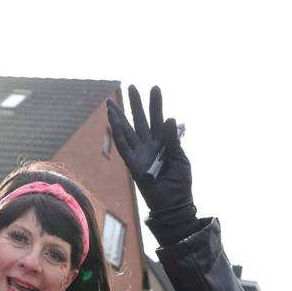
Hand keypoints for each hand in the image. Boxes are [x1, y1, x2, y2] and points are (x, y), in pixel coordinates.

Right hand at [107, 86, 192, 214]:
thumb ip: (173, 140)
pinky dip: (119, 136)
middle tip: (131, 86)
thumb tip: (168, 118)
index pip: (158, 119)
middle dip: (135, 104)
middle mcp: (150, 146)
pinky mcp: (133, 166)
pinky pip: (124, 149)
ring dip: (119, 117)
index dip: (156, 104)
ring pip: (127, 132)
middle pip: (140, 121)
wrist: (174, 203)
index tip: (155, 87)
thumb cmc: (180, 183)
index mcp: (163, 143)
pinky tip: (114, 123)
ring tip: (110, 103)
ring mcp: (140, 155)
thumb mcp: (181, 159)